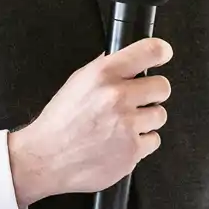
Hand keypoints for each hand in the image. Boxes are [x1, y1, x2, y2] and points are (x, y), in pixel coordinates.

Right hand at [8, 39, 172, 208]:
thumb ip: (105, 69)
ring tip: (123, 126)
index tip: (163, 55)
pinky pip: (153, 141)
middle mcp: (118, 97)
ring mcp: (127, 125)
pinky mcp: (132, 150)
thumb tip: (128, 59)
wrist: (45, 158)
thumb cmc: (59, 122)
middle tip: (137, 102)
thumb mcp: (77, 82)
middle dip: (152, 94)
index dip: (161, 52)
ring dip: (146, 121)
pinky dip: (141, 143)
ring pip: (160, 115)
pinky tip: (121, 143)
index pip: (150, 51)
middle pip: (162, 87)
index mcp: (103, 74)